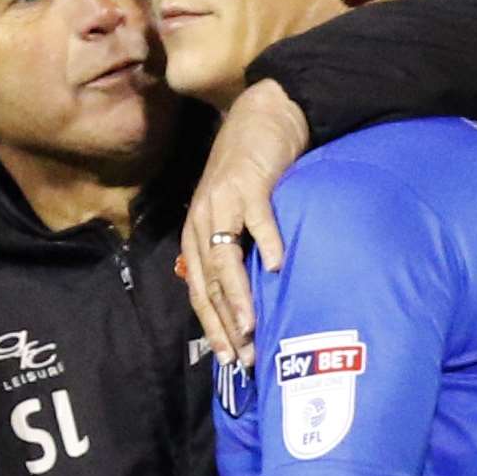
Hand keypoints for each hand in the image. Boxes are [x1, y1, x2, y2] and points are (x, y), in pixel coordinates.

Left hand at [181, 80, 308, 366]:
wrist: (264, 116)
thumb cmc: (254, 171)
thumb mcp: (238, 214)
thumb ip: (239, 249)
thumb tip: (251, 297)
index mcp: (198, 233)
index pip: (200, 290)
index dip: (213, 326)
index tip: (230, 359)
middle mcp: (203, 220)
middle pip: (208, 281)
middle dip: (224, 323)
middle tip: (242, 356)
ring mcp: (224, 201)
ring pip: (224, 257)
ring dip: (238, 295)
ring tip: (252, 325)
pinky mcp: (249, 183)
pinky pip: (257, 218)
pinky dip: (266, 242)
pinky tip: (278, 266)